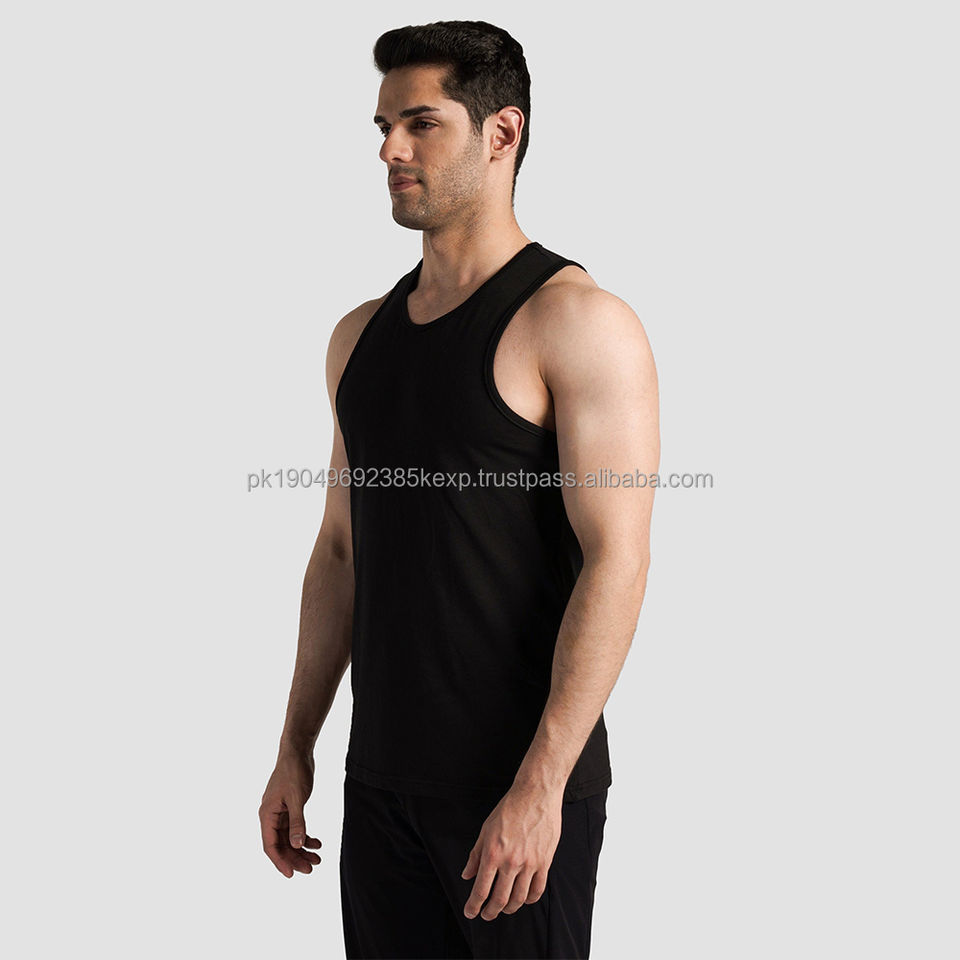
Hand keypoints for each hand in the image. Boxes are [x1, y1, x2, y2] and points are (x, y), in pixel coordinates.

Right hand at [259, 750, 322, 877]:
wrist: (297, 752)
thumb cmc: (294, 771)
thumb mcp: (297, 798)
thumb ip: (297, 822)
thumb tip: (297, 845)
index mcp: (267, 814)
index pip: (270, 845)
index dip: (280, 862)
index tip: (292, 875)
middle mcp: (270, 816)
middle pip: (280, 845)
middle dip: (295, 858)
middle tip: (311, 868)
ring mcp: (279, 813)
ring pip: (288, 838)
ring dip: (301, 849)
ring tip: (318, 859)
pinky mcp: (289, 808)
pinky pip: (295, 828)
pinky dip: (305, 836)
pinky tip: (317, 843)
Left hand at [460, 782, 563, 920]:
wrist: (536, 795)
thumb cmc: (510, 808)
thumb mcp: (486, 829)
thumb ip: (476, 855)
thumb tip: (468, 875)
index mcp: (493, 853)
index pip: (481, 889)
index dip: (474, 905)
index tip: (471, 912)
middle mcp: (511, 861)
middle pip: (500, 899)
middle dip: (490, 912)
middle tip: (486, 915)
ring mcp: (530, 863)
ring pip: (519, 898)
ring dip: (509, 908)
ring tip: (503, 908)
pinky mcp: (545, 862)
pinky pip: (537, 889)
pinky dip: (529, 900)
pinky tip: (524, 899)